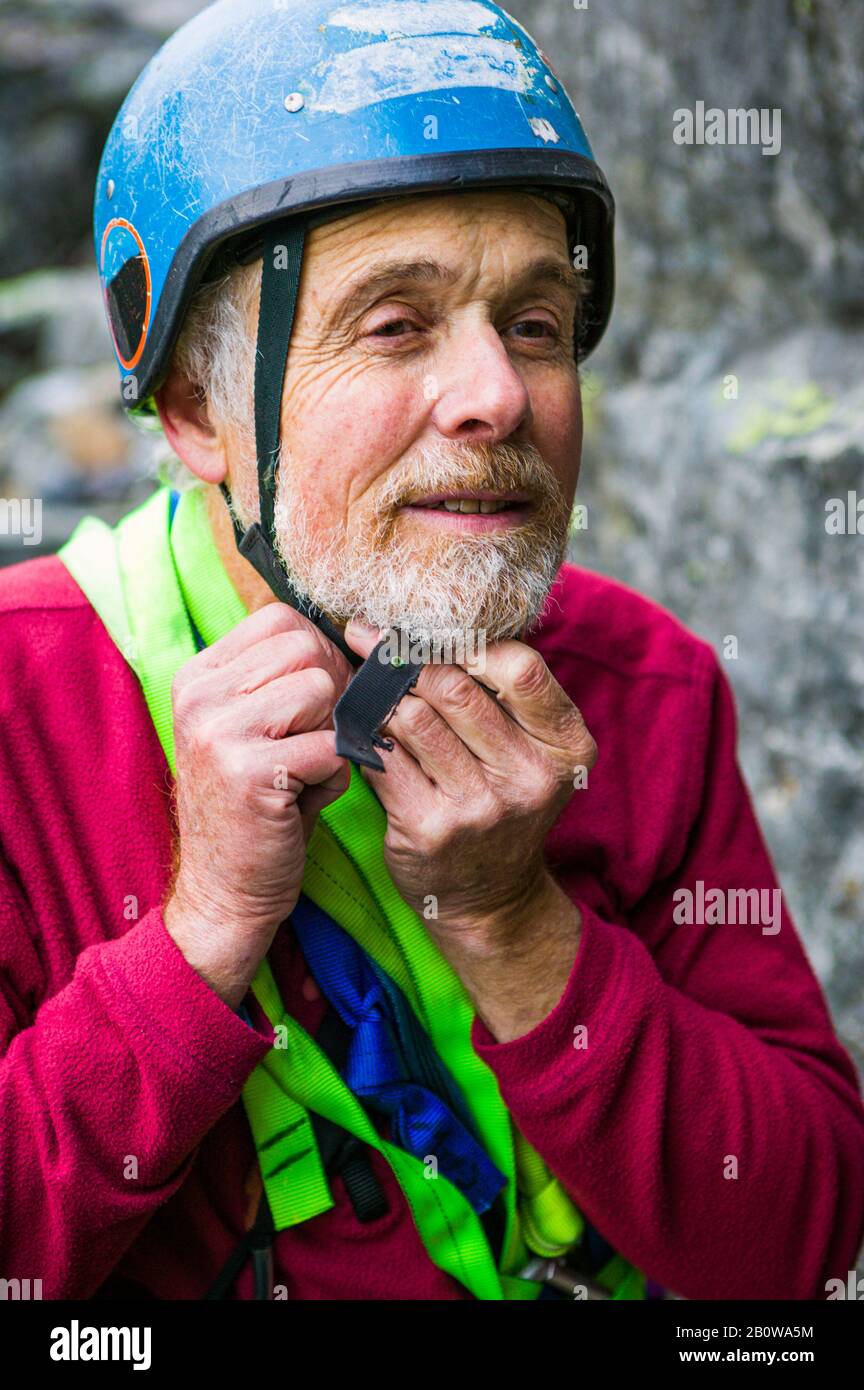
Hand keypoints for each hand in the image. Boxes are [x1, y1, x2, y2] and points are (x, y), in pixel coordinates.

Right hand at [164, 603, 351, 1006]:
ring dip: (334, 732)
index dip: (320, 653)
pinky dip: (335, 773)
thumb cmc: (257, 807)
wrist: (225, 890)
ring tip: (306, 770)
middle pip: (307, 647)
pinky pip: (330, 745)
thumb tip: (359, 641)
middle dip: (334, 692)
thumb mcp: (256, 729)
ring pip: (322, 688)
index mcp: (199, 675)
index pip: (281, 619)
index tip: (319, 700)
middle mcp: (200, 695)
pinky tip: (305, 799)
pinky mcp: (247, 770)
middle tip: (318, 740)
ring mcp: (218, 730)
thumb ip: (288, 681)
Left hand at [343, 621, 596, 950]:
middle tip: (373, 637)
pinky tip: (354, 724)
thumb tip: (434, 619)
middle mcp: (529, 777)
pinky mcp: (429, 829)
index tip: (428, 629)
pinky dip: (363, 734)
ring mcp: (480, 807)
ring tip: (362, 678)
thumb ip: (504, 697)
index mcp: (566, 747)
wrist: (490, 899)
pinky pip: (382, 758)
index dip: (467, 642)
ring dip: (379, 694)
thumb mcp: (531, 752)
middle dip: (405, 657)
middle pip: (454, 687)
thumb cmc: (502, 803)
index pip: (520, 667)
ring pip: (411, 717)